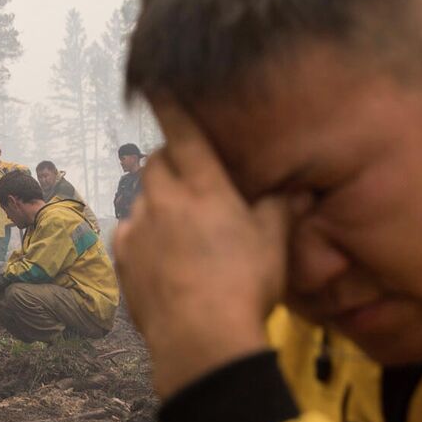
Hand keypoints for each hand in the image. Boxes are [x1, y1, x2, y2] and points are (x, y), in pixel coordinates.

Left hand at [114, 101, 289, 399]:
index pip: (183, 131)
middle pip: (158, 162)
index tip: (156, 82)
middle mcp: (165, 198)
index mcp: (205, 187)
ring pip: (144, 198)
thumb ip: (282, 208)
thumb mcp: (275, 243)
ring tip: (185, 230)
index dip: (170, 104)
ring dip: (160, 202)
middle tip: (195, 179)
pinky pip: (130, 232)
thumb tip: (299, 188)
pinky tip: (166, 257)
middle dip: (172, 161)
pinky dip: (144, 234)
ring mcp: (138, 228)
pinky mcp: (122, 257)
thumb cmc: (245, 286)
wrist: (200, 339)